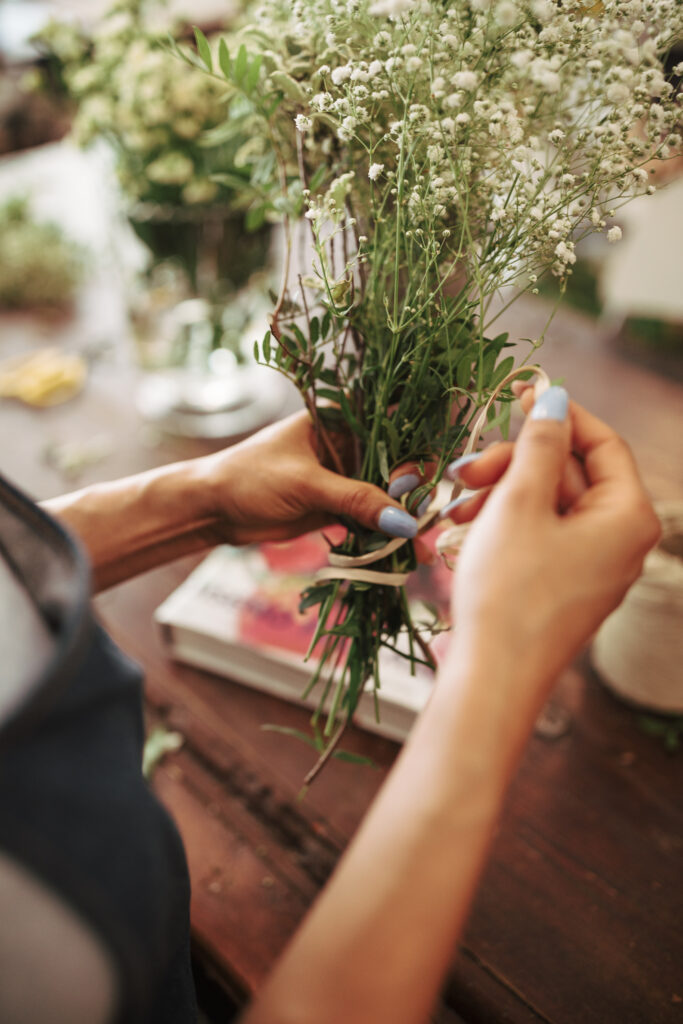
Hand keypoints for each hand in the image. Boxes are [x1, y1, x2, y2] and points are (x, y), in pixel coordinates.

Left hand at [200, 410, 419, 544]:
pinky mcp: (339, 506)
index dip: (414, 447)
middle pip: (399, 462)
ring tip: (419, 547)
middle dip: (415, 491)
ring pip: (389, 495)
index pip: (394, 423)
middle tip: (418, 519)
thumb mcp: (305, 484)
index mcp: (342, 419)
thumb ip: (356, 499)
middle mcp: (350, 444)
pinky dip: (384, 537)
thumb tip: (405, 523)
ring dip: (404, 520)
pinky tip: (402, 556)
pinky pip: (371, 520)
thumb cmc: (250, 477)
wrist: (213, 509)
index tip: (410, 479)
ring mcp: (346, 476)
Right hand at [440, 387, 659, 708]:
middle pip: (571, 475)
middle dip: (515, 464)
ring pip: (550, 505)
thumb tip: (554, 397)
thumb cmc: (511, 590)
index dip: (560, 416)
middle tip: (468, 467)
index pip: (604, 444)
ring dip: (502, 493)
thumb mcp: (519, 503)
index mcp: (628, 516)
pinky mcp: (565, 587)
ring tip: (456, 503)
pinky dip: (505, 523)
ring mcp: (594, 567)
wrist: (493, 677)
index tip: (519, 396)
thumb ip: (538, 444)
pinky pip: (541, 536)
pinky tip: (464, 526)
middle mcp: (621, 542)